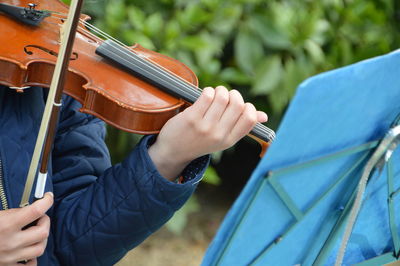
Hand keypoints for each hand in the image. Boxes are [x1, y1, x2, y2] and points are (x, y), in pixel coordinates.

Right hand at [0, 192, 52, 264]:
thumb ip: (12, 212)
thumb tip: (28, 208)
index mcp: (6, 224)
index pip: (37, 210)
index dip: (47, 201)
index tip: (48, 197)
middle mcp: (11, 242)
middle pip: (43, 231)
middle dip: (45, 221)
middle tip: (40, 217)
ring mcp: (10, 256)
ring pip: (39, 248)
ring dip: (41, 238)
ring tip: (35, 231)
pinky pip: (29, 265)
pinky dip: (32, 258)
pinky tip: (28, 250)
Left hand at [148, 86, 267, 179]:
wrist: (172, 152)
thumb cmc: (199, 141)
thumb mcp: (222, 139)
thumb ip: (241, 126)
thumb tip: (263, 116)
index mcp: (229, 140)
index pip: (250, 118)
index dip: (248, 106)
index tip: (239, 105)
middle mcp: (219, 135)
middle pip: (238, 104)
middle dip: (233, 94)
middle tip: (225, 96)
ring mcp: (205, 127)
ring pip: (222, 97)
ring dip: (219, 90)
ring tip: (214, 94)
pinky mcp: (191, 118)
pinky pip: (207, 95)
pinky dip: (208, 91)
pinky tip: (205, 95)